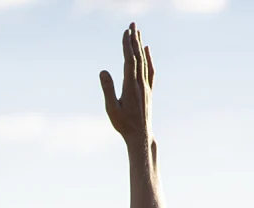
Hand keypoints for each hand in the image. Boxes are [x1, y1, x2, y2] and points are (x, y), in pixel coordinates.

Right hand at [100, 24, 153, 145]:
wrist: (141, 136)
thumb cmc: (124, 125)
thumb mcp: (112, 109)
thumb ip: (108, 89)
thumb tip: (103, 71)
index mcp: (130, 87)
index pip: (129, 61)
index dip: (127, 46)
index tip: (125, 32)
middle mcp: (140, 85)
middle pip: (138, 58)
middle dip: (134, 40)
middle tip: (132, 24)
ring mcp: (146, 87)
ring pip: (144, 62)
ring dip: (140, 46)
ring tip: (138, 32)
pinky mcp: (148, 91)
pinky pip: (150, 71)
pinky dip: (149, 59)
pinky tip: (147, 50)